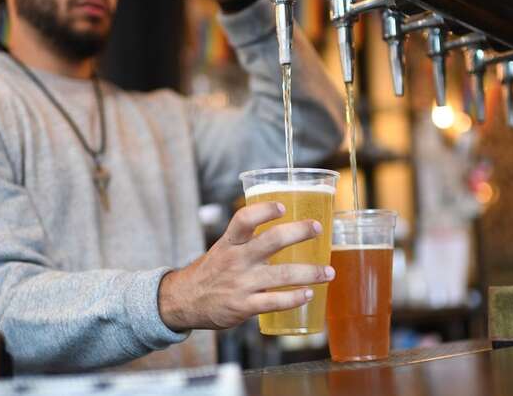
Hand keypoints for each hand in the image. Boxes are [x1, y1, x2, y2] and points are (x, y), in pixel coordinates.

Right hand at [158, 202, 334, 330]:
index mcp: (229, 242)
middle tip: (317, 228)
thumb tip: (283, 228)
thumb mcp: (223, 248)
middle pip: (271, 241)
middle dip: (298, 232)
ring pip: (282, 275)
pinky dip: (295, 298)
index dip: (263, 210)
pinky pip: (275, 302)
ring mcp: (241, 284)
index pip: (244, 219)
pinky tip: (308, 294)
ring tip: (328, 272)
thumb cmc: (211, 272)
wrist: (184, 301)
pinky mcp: (244, 306)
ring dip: (310, 273)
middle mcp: (236, 260)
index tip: (283, 206)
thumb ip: (248, 240)